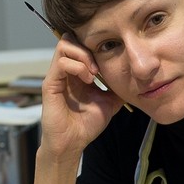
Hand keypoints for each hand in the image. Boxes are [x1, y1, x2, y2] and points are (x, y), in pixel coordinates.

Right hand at [38, 35, 122, 159]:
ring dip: (83, 56)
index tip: (108, 62)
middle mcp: (65, 71)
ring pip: (64, 45)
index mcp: (77, 73)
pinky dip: (77, 66)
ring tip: (94, 73)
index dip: (95, 47)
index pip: (81, 45)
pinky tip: (88, 80)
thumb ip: (116, 87)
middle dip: (89, 48)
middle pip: (71, 39)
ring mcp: (57, 76)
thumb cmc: (86, 125)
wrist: (73, 143)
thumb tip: (132, 78)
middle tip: (99, 67)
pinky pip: (61, 63)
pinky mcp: (50, 84)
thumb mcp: (109, 102)